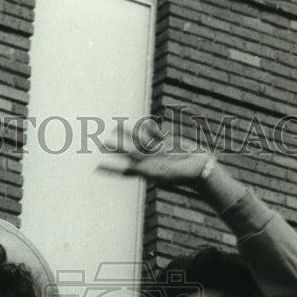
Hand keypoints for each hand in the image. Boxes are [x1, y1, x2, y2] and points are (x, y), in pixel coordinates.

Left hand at [98, 116, 212, 188]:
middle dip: (116, 147)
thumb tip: (126, 165)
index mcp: (145, 171)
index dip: (110, 169)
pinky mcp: (168, 141)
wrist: (200, 167)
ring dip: (127, 132)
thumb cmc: (180, 174)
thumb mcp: (160, 173)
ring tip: (116, 124)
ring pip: (139, 139)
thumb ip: (144, 168)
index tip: (96, 167)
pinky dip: (148, 127)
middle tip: (101, 142)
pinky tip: (142, 122)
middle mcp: (149, 161)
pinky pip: (154, 133)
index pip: (124, 170)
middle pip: (128, 152)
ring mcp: (158, 150)